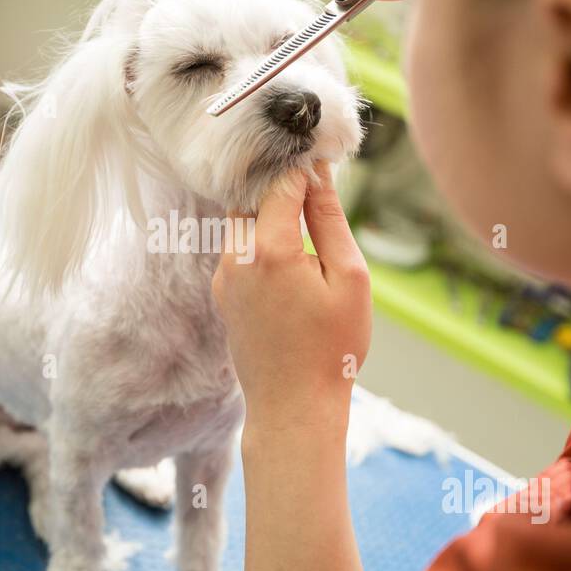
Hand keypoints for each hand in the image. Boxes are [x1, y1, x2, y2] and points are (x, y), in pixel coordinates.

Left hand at [212, 162, 371, 427]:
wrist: (293, 406)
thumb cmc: (332, 347)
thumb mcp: (348, 278)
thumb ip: (329, 220)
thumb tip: (318, 174)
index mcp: (269, 248)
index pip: (280, 182)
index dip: (304, 170)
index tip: (324, 164)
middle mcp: (235, 257)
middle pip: (252, 196)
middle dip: (280, 187)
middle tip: (315, 191)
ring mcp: (224, 276)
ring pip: (241, 221)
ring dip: (269, 214)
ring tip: (306, 226)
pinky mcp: (222, 293)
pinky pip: (238, 250)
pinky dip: (260, 241)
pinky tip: (290, 262)